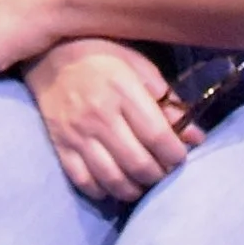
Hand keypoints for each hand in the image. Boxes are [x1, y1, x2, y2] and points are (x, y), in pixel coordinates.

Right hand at [24, 39, 195, 204]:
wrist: (48, 53)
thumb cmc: (100, 55)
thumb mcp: (137, 65)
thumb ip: (167, 100)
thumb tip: (195, 137)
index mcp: (122, 90)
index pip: (157, 136)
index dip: (175, 155)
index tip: (179, 156)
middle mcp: (99, 115)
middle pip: (138, 164)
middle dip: (158, 175)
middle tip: (162, 170)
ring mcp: (77, 133)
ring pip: (113, 179)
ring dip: (135, 189)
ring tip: (142, 181)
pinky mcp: (60, 145)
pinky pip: (85, 182)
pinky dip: (104, 191)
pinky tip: (114, 182)